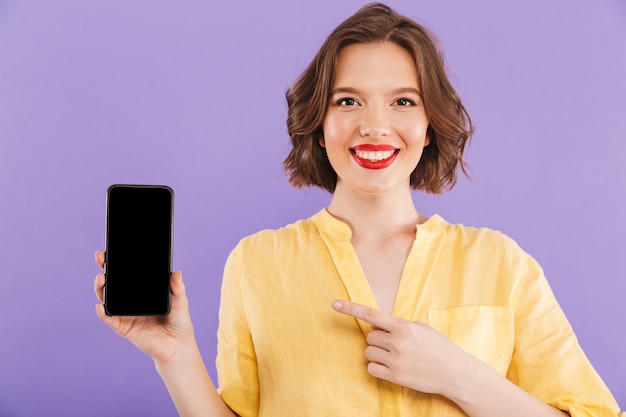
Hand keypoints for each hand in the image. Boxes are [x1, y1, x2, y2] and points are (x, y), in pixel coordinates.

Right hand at [93, 251, 195, 363]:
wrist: (178, 347)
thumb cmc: (179, 323)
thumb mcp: (180, 302)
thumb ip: (177, 288)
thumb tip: (177, 273)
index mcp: (143, 294)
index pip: (128, 277)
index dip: (119, 265)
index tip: (112, 252)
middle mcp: (132, 303)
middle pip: (114, 285)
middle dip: (105, 271)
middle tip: (101, 259)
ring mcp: (127, 315)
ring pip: (108, 300)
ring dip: (101, 289)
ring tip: (101, 279)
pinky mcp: (125, 329)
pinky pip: (111, 320)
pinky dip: (104, 314)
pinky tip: (101, 307)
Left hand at [332, 300, 474, 396]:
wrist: (456, 373)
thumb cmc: (440, 347)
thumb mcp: (422, 328)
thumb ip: (400, 324)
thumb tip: (378, 324)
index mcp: (403, 326)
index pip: (371, 314)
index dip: (350, 308)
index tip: (334, 304)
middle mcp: (397, 342)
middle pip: (370, 336)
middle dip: (379, 339)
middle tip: (396, 344)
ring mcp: (396, 360)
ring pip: (369, 352)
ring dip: (378, 353)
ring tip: (397, 356)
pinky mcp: (396, 376)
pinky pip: (372, 368)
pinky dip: (378, 367)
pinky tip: (393, 367)